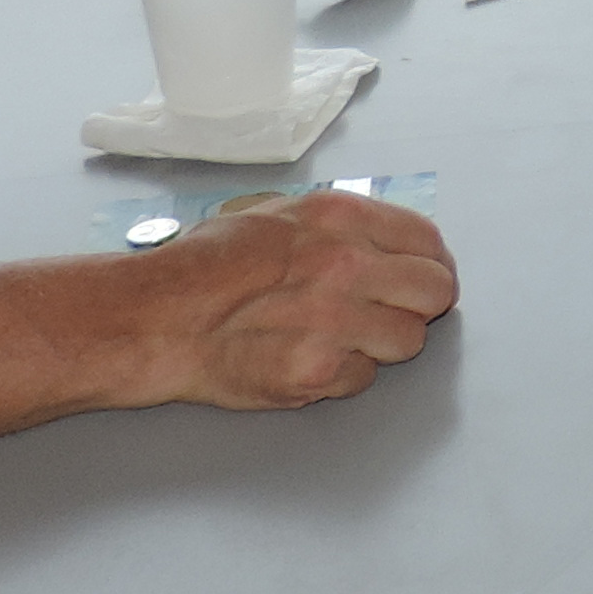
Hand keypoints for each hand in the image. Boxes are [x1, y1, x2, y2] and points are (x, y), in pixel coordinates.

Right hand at [163, 187, 459, 410]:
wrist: (157, 317)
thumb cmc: (203, 267)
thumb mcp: (275, 214)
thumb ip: (337, 226)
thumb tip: (384, 241)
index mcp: (337, 216)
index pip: (428, 240)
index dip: (432, 264)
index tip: (424, 278)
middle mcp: (344, 263)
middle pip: (435, 292)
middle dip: (420, 306)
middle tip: (392, 314)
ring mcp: (335, 319)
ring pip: (408, 341)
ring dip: (381, 345)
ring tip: (338, 338)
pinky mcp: (318, 370)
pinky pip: (363, 379)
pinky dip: (342, 376)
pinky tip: (308, 360)